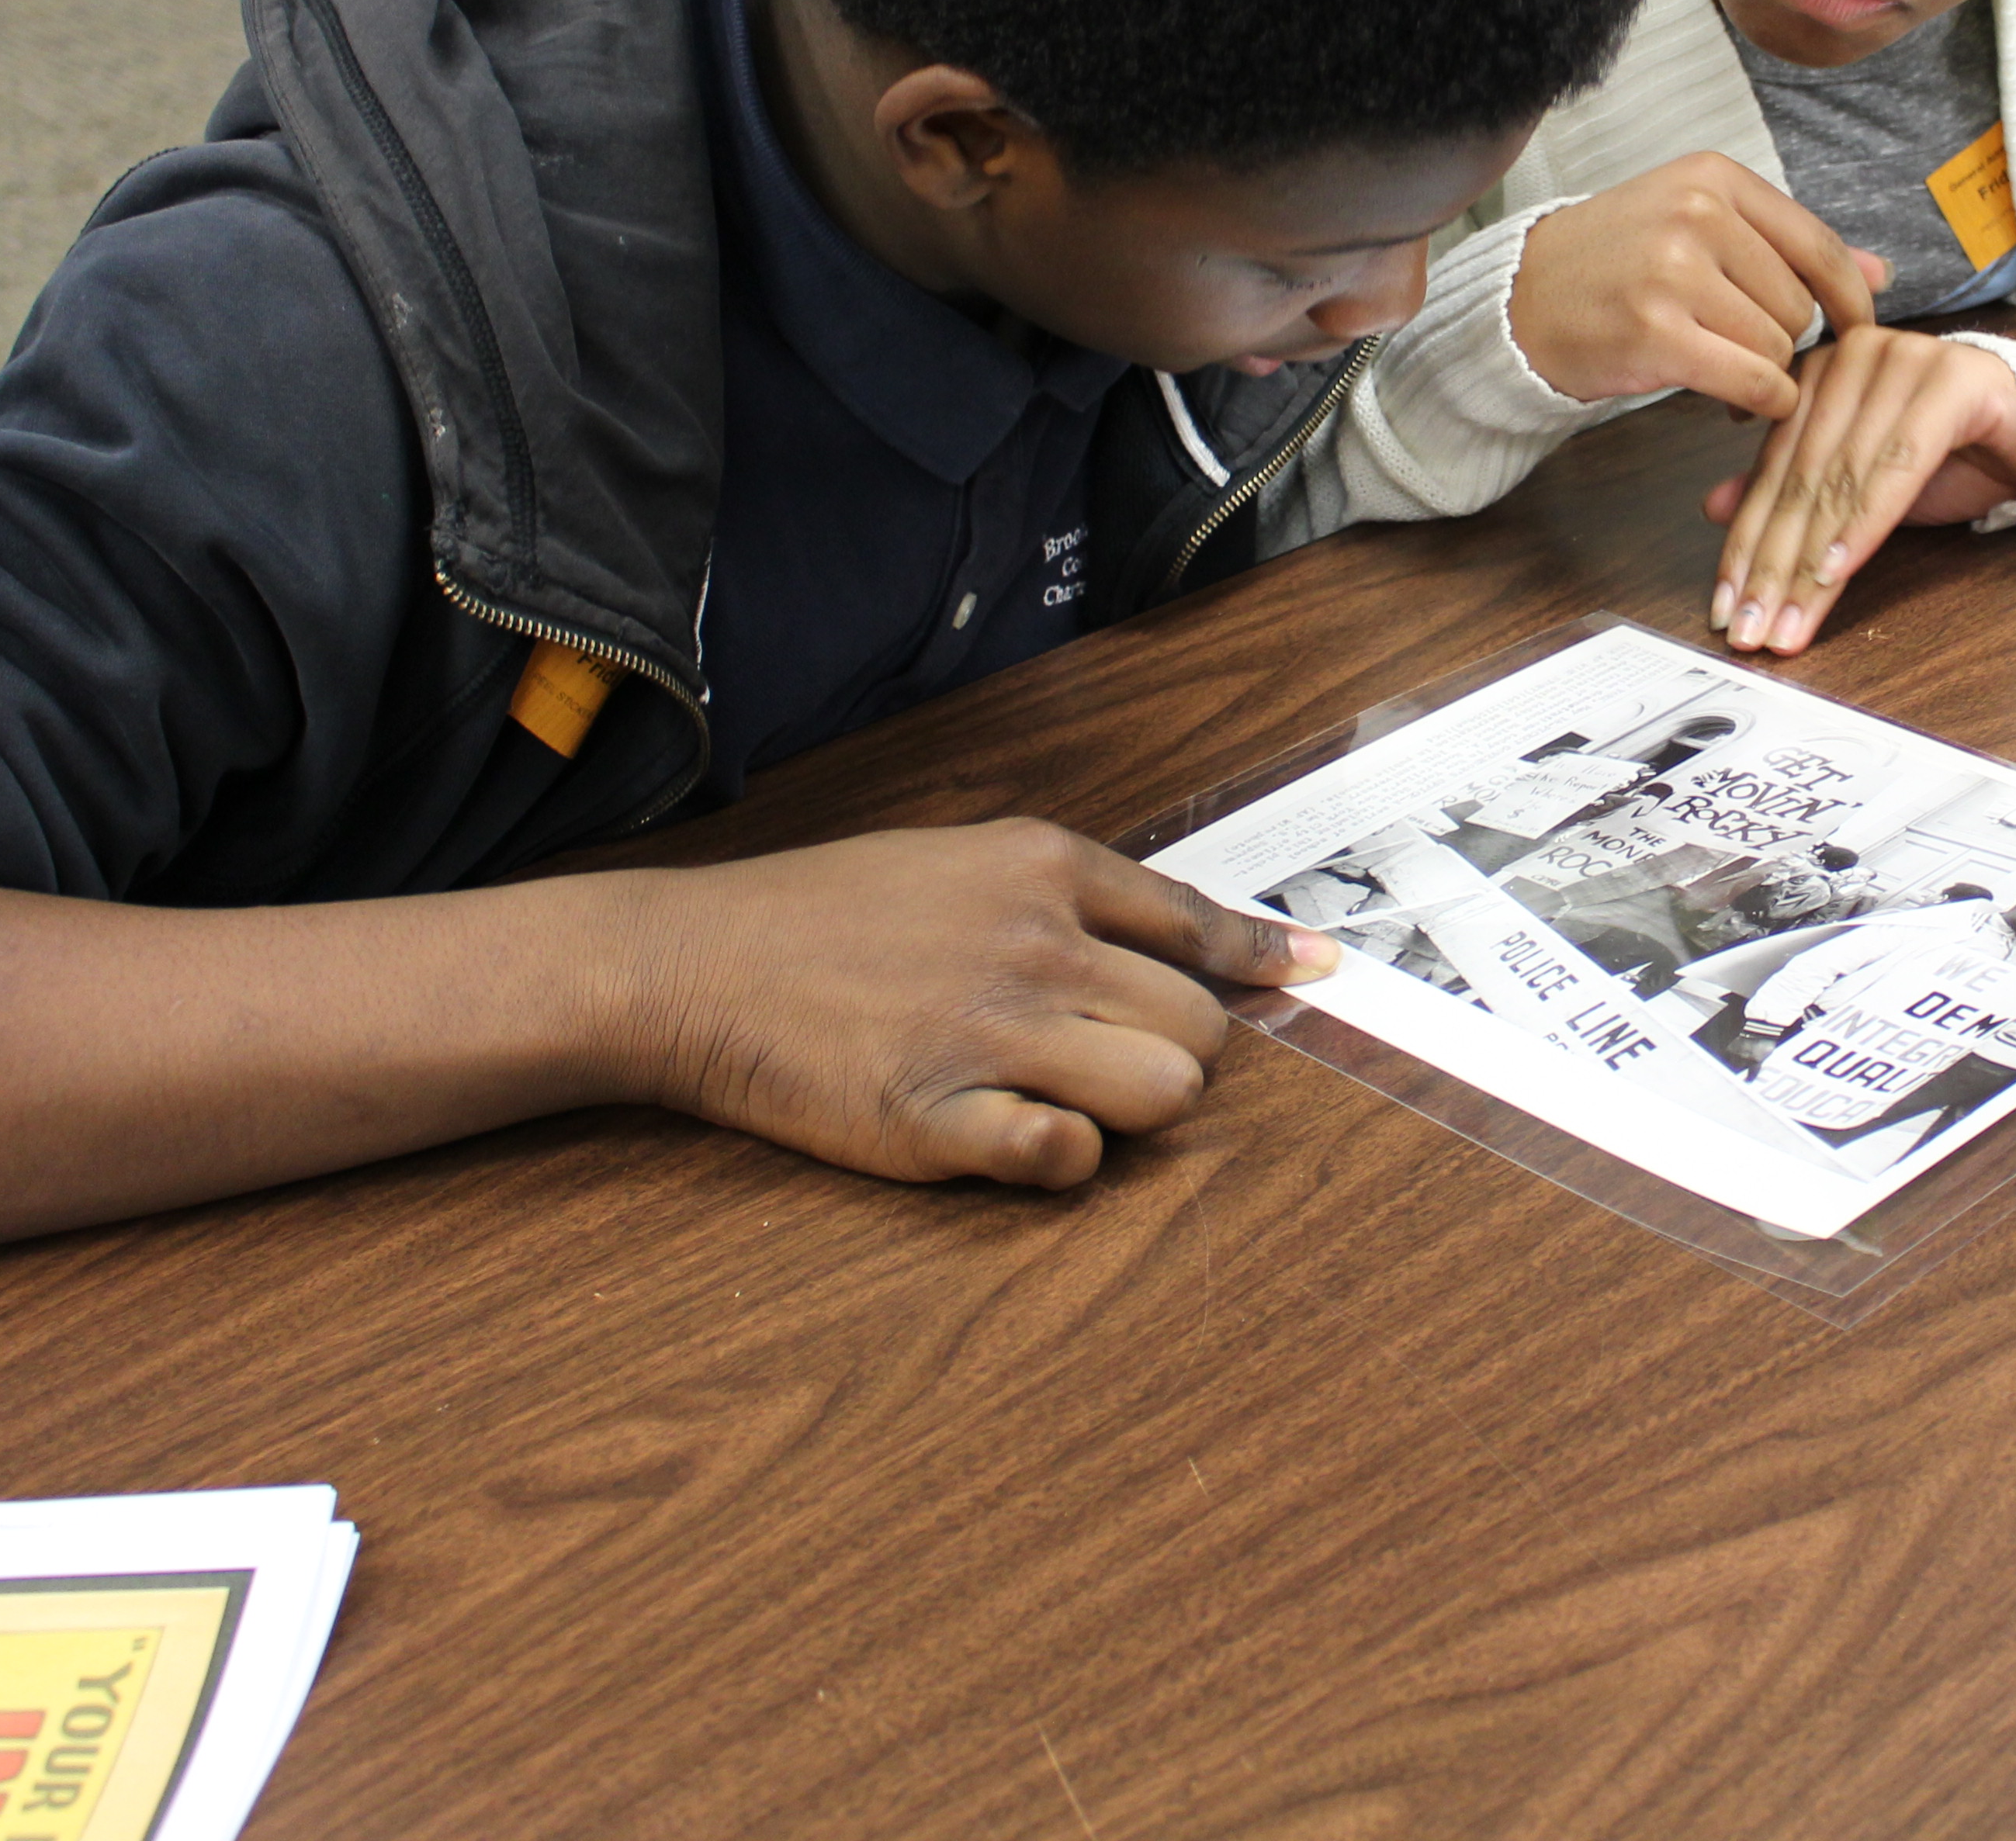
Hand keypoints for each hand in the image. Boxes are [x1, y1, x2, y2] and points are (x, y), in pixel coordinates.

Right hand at [612, 822, 1335, 1188]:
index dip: (1265, 957)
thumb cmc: (826, 913)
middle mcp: (1035, 945)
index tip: (1321, 974)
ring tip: (1065, 1096)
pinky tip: (1017, 1132)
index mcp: (1042, 868)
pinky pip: (1070, 1156)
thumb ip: (1072, 893)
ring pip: (1164, 1093)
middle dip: (1174, 1052)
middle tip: (1105, 1056)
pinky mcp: (942, 1120)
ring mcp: (992, 1034)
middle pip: (1199, 1028)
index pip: (1195, 922)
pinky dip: (1064, 1157)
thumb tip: (1184, 932)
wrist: (695, 965)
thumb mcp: (960, 859)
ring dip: (1133, 1108)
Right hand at [1510, 154, 1887, 418]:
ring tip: (1719, 368)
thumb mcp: (1696, 226)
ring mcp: (1674, 273)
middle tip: (1739, 349)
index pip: (1817, 244)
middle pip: (1798, 303)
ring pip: (1778, 346)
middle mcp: (1697, 214)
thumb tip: (1881, 270)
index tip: (1857, 329)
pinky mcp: (1657, 333)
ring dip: (1763, 373)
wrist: (1519, 300)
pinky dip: (1757, 402)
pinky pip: (1753, 382)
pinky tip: (1731, 401)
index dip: (1850, 298)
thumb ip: (1787, 247)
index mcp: (1713, 178)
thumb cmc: (1613, 264)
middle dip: (1782, 339)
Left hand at [1705, 330, 2015, 654]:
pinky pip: (1896, 467)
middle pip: (1801, 479)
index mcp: (1820, 372)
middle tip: (1749, 627)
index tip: (1725, 606)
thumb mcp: (1862, 484)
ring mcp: (1901, 362)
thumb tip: (1712, 510)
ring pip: (1841, 479)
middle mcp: (1853, 357)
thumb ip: (1793, 491)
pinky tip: (1834, 571)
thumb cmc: (1951, 452)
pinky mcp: (1951, 383)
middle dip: (1771, 566)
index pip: (1773, 471)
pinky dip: (1862, 526)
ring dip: (1809, 563)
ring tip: (1787, 621)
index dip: (1745, 544)